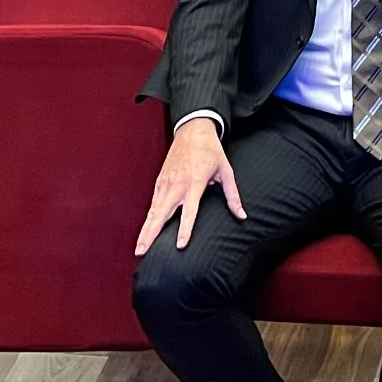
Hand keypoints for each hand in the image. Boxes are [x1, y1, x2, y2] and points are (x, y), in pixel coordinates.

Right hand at [135, 118, 246, 255]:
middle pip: (162, 214)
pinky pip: (153, 202)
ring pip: (154, 210)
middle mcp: (177, 184)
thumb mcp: (226, 170)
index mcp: (194, 183)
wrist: (193, 129)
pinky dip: (148, 217)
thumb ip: (232, 195)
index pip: (189, 211)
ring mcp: (166, 182)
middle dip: (151, 233)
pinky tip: (145, 230)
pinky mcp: (160, 180)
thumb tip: (242, 215)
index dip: (185, 229)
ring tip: (139, 248)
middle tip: (142, 251)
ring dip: (145, 229)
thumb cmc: (210, 150)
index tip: (180, 245)